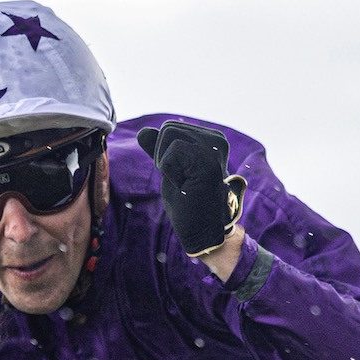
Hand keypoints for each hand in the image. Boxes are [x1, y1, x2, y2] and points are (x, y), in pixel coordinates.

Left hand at [138, 121, 247, 258]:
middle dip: (164, 157)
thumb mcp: (170, 171)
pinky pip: (172, 151)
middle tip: (182, 181)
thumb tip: (143, 131)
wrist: (201, 231)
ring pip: (169, 136)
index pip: (170, 129)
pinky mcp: (208, 160)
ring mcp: (214, 149)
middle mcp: (217, 140)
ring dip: (168, 164)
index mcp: (211, 140)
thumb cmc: (187, 204)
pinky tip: (186, 185)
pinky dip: (170, 171)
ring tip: (186, 183)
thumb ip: (159, 150)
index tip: (181, 176)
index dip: (165, 155)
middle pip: (168, 129)